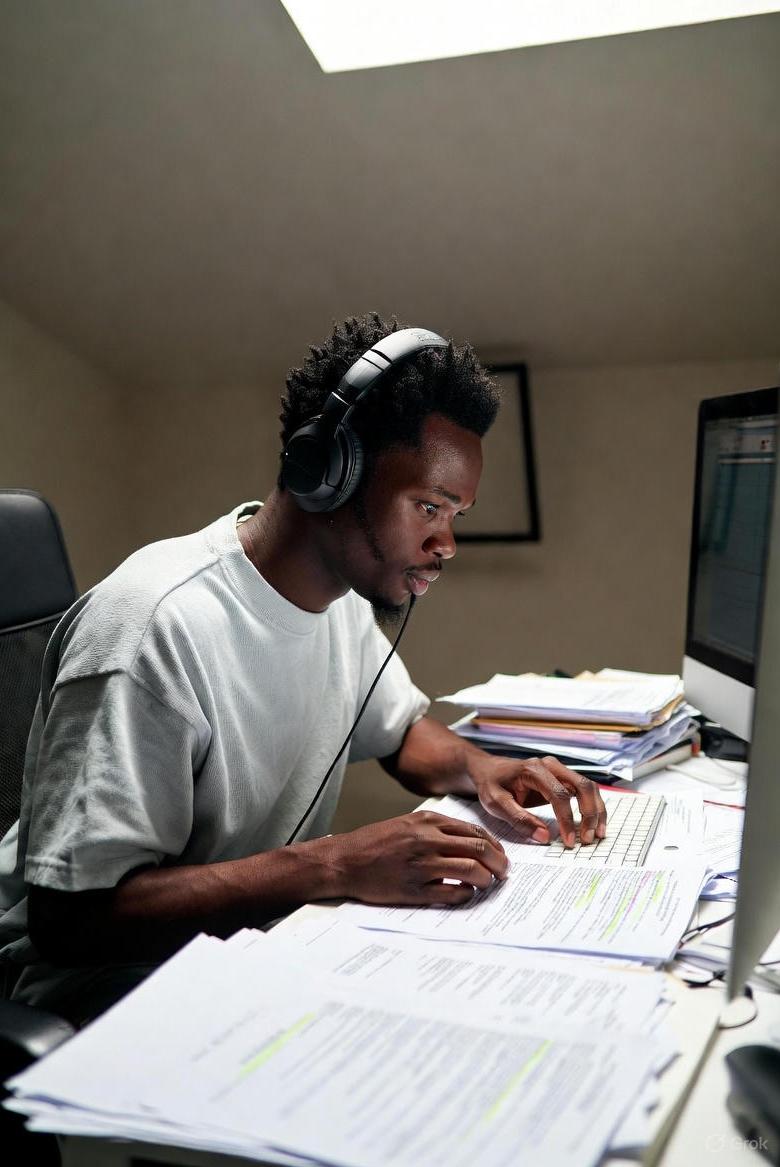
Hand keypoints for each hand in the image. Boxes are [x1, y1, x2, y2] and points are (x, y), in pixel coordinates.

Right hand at [327, 811, 508, 905]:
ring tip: (487, 885)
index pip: (474, 832)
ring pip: (470, 871)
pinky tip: (465, 895)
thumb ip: (436, 830)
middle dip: (498, 863)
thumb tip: (468, 844)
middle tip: (503, 873)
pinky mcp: (414, 889)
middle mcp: (427, 840)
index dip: (493, 846)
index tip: (499, 856)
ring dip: (485, 880)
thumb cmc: (375, 843)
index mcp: (427, 822)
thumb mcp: (407, 824)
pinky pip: (451, 894)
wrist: (344, 860)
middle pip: (478, 849)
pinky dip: (465, 895)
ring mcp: (421, 865)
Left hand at [470, 755, 606, 847]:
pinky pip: (583, 789)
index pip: (559, 795)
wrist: (489, 770)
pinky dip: (592, 806)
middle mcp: (551, 765)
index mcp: (534, 769)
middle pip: (582, 785)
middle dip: (590, 813)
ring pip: (588, 786)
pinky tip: (593, 824)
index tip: (569, 841)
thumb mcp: (496, 804)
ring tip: (597, 833)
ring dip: (596, 809)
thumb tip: (544, 837)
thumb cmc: (491, 784)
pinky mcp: (562, 778)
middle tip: (589, 838)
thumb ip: (519, 819)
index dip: (567, 820)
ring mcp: (558, 769)